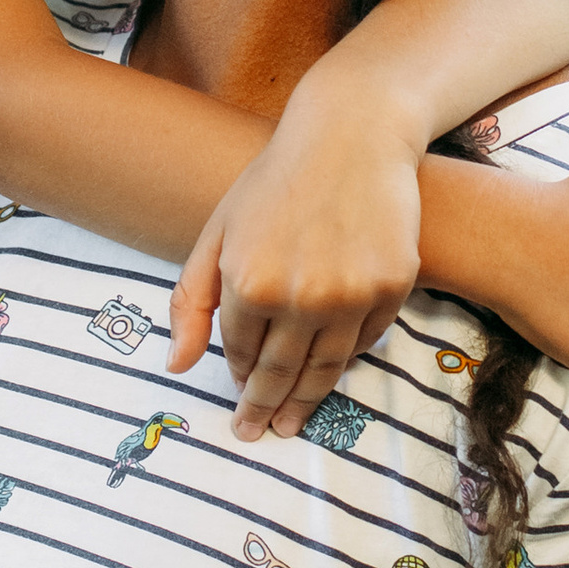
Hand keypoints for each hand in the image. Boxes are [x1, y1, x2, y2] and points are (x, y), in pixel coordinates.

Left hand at [167, 110, 419, 443]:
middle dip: (266, 409)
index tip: (239, 396)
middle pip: (280, 373)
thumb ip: (191, 301)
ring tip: (293, 422)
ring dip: (306, 401)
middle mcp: (300, 295)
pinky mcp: (392, 286)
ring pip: (326, 368)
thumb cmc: (276, 180)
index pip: (239, 351)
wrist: (353, 134)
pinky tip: (331, 368)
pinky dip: (347, 358)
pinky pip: (366, 340)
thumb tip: (176, 365)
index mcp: (249, 282)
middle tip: (258, 433)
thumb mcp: (218, 231)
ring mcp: (351, 294)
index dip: (237, 376)